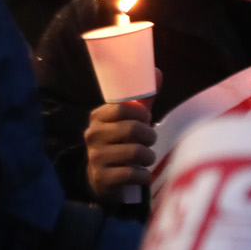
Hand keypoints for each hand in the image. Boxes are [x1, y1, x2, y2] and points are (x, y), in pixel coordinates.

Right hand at [85, 86, 156, 203]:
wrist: (102, 178)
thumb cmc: (121, 142)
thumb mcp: (129, 121)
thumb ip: (143, 100)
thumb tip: (158, 71)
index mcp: (98, 117)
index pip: (122, 108)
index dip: (141, 114)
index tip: (146, 120)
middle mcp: (93, 135)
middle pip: (132, 129)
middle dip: (149, 136)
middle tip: (149, 141)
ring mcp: (95, 157)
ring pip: (136, 152)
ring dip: (148, 156)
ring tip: (144, 158)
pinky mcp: (102, 178)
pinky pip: (133, 174)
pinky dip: (144, 175)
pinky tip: (139, 174)